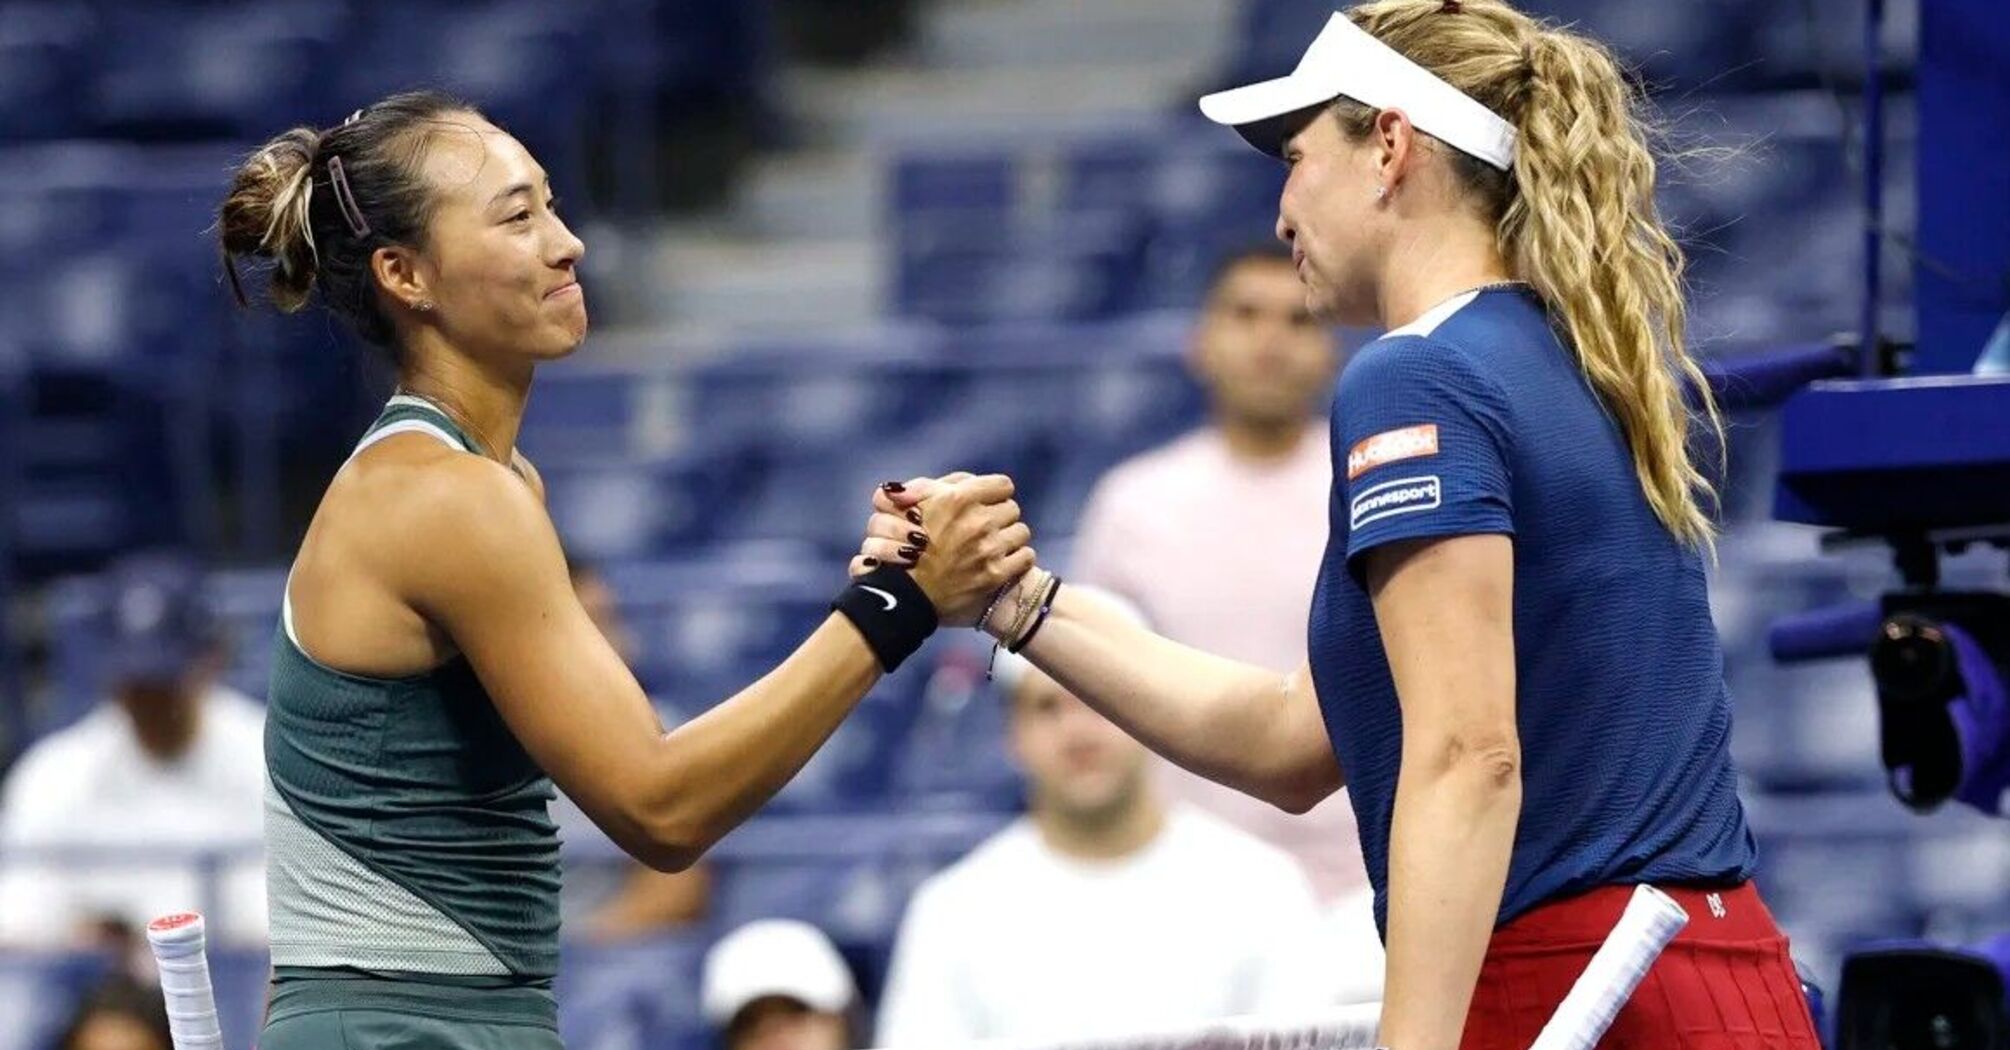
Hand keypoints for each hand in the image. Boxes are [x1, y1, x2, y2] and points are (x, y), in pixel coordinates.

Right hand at [852, 474, 1033, 626]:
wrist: (903, 592)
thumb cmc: (901, 543)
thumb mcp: (911, 501)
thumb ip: (940, 484)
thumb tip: (968, 481)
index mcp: (959, 499)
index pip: (1002, 485)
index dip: (994, 493)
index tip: (987, 502)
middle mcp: (978, 521)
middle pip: (1012, 508)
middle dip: (1000, 516)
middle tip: (986, 527)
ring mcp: (990, 549)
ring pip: (1021, 531)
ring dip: (1009, 537)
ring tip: (994, 545)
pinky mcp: (997, 574)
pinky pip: (1026, 556)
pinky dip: (1017, 558)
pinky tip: (1003, 561)